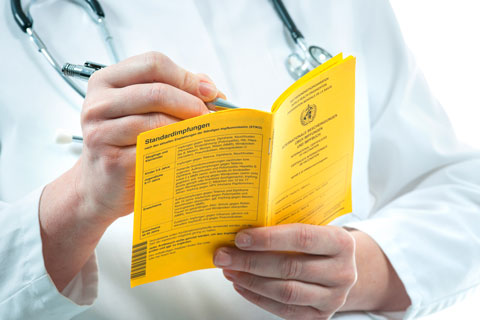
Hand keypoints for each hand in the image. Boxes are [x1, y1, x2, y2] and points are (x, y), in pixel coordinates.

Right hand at [40, 51, 222, 289]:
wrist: (101, 186)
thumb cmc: (127, 144)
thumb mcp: (143, 111)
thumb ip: (175, 92)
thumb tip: (211, 89)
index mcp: (107, 81)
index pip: (152, 63)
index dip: (185, 76)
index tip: (209, 92)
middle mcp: (98, 103)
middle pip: (156, 91)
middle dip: (191, 102)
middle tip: (211, 116)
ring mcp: (100, 132)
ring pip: (156, 121)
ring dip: (187, 127)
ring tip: (204, 134)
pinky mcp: (111, 161)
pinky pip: (154, 150)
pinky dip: (177, 149)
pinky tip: (188, 152)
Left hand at [213, 223, 356, 319]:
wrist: (343, 269)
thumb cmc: (321, 244)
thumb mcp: (315, 227)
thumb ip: (287, 225)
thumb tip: (244, 226)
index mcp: (341, 242)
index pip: (302, 238)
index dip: (269, 238)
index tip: (240, 238)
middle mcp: (342, 272)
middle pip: (289, 267)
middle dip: (250, 261)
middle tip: (224, 255)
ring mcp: (332, 297)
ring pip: (285, 291)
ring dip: (251, 281)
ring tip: (229, 270)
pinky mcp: (319, 316)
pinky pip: (283, 309)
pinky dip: (257, 297)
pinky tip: (241, 284)